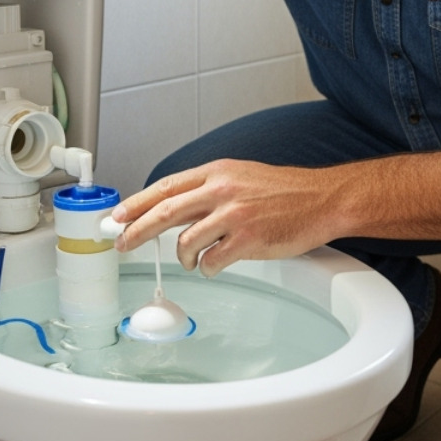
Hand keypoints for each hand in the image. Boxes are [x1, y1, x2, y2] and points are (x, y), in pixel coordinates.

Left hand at [112, 160, 345, 276]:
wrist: (322, 200)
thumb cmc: (285, 192)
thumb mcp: (241, 177)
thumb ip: (208, 190)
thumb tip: (172, 210)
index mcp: (217, 171)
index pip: (165, 187)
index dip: (136, 203)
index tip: (118, 216)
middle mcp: (222, 189)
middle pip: (164, 212)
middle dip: (136, 231)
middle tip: (123, 244)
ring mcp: (234, 215)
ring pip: (185, 241)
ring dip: (182, 257)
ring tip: (191, 261)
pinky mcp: (248, 239)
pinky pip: (211, 261)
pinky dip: (208, 269)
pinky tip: (215, 265)